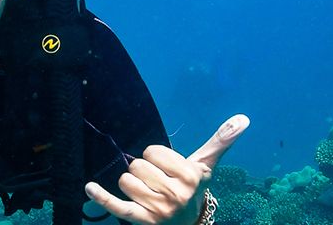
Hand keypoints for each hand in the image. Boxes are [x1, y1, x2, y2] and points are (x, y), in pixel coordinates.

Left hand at [85, 114, 250, 224]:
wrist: (187, 224)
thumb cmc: (192, 189)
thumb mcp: (205, 165)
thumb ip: (221, 141)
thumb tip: (244, 118)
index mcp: (191, 176)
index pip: (153, 151)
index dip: (155, 157)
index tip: (165, 168)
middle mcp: (176, 194)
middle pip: (137, 165)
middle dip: (143, 171)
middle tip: (156, 183)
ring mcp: (158, 210)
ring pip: (126, 181)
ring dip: (131, 184)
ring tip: (146, 193)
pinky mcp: (142, 221)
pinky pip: (117, 206)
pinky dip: (101, 197)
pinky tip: (89, 188)